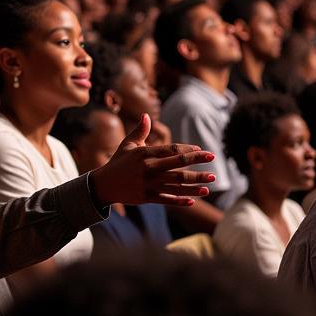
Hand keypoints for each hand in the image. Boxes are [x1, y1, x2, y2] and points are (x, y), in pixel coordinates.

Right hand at [89, 114, 214, 207]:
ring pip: (176, 184)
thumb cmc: (118, 162)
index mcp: (144, 154)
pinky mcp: (146, 197)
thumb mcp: (127, 145)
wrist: (103, 185)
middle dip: (197, 162)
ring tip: (210, 183)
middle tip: (213, 160)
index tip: (201, 149)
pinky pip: (167, 199)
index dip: (187, 150)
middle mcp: (147, 169)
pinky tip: (193, 200)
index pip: (171, 150)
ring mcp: (147, 184)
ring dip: (195, 184)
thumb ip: (139, 131)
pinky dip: (180, 200)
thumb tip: (147, 115)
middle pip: (178, 166)